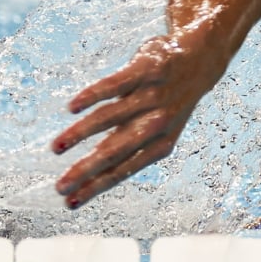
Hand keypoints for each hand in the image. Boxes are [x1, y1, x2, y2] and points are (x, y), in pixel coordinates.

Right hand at [52, 35, 220, 208]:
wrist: (203, 59)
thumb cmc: (168, 101)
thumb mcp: (156, 128)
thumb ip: (127, 144)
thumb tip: (90, 171)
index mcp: (162, 144)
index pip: (124, 170)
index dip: (96, 186)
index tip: (70, 202)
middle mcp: (158, 123)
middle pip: (115, 150)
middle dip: (85, 171)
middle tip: (59, 187)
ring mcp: (153, 96)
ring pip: (109, 118)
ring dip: (80, 133)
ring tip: (57, 147)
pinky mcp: (147, 70)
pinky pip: (115, 85)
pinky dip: (92, 96)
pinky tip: (72, 107)